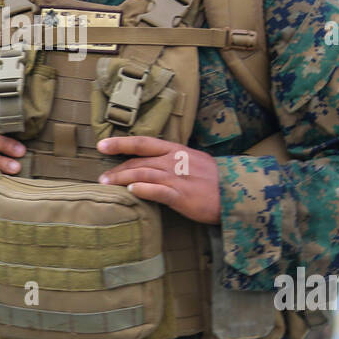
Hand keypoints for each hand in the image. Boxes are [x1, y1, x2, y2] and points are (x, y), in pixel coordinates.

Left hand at [96, 136, 221, 224]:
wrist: (238, 191)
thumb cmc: (214, 179)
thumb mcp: (193, 161)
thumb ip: (172, 161)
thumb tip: (151, 165)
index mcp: (176, 150)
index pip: (143, 143)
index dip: (120, 143)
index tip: (101, 145)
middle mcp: (174, 161)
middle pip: (139, 162)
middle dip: (117, 168)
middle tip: (100, 177)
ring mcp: (178, 178)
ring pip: (144, 175)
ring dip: (123, 179)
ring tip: (107, 184)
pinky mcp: (183, 196)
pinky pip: (160, 191)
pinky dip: (144, 190)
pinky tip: (131, 192)